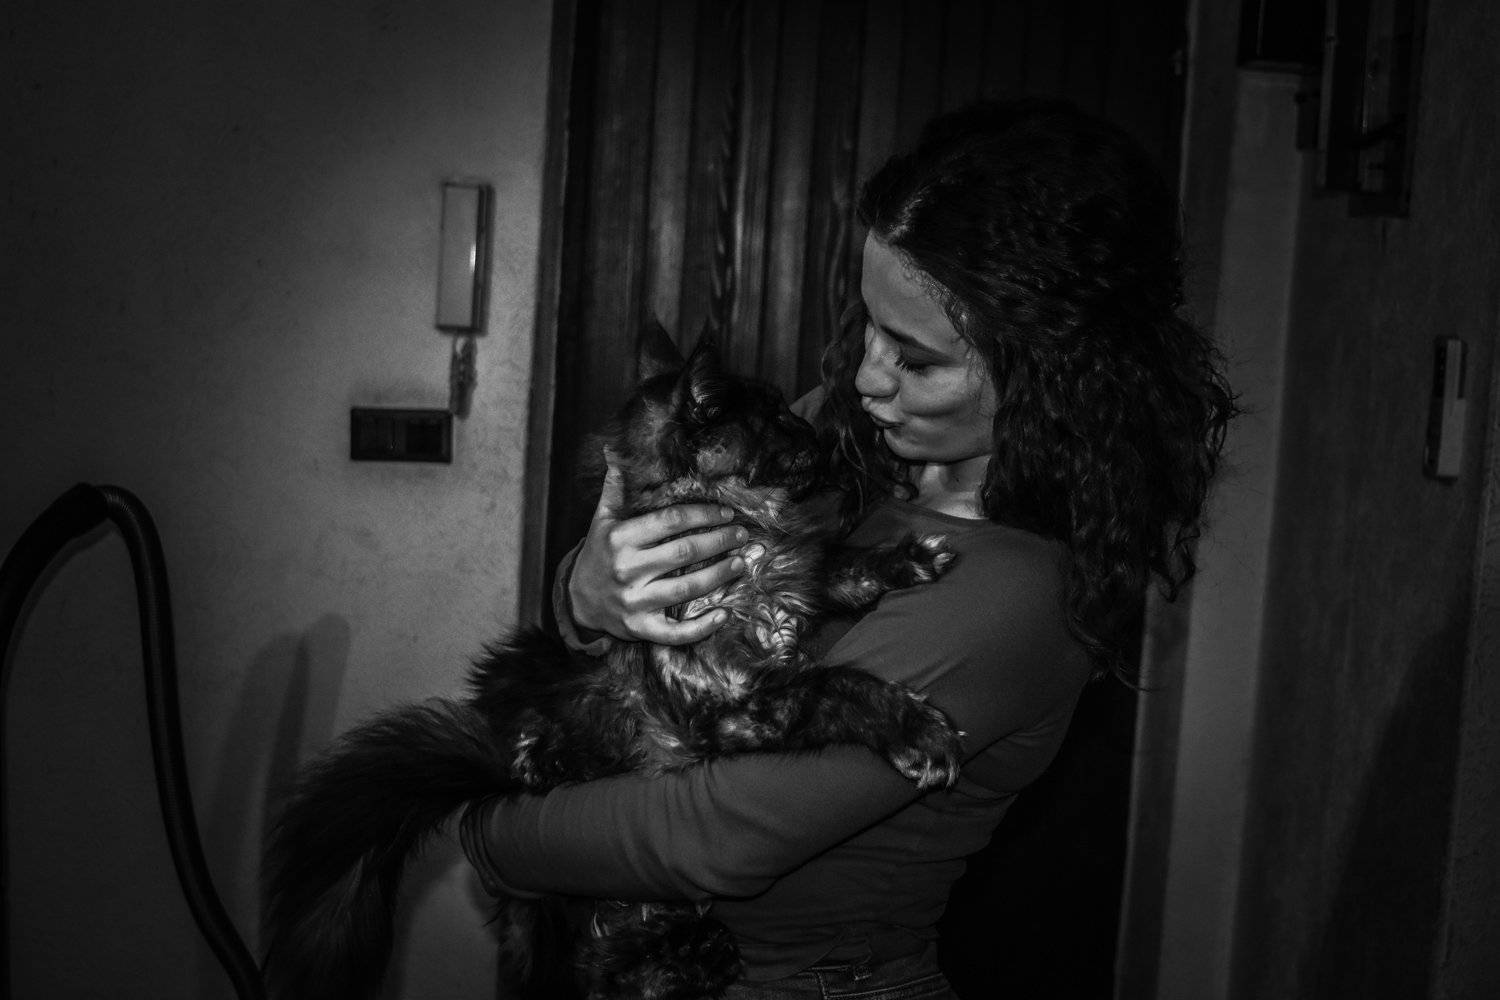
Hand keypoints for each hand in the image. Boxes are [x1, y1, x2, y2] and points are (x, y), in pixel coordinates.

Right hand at [568, 450, 747, 644]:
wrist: (576, 601)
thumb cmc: (598, 555)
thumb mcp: (601, 521)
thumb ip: (614, 489)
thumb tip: (615, 454)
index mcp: (621, 538)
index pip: (669, 521)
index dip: (702, 515)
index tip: (725, 513)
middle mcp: (627, 569)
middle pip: (684, 552)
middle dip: (718, 541)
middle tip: (741, 535)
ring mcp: (634, 601)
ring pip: (686, 588)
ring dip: (719, 575)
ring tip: (741, 563)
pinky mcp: (640, 627)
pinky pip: (674, 632)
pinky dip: (701, 627)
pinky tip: (724, 615)